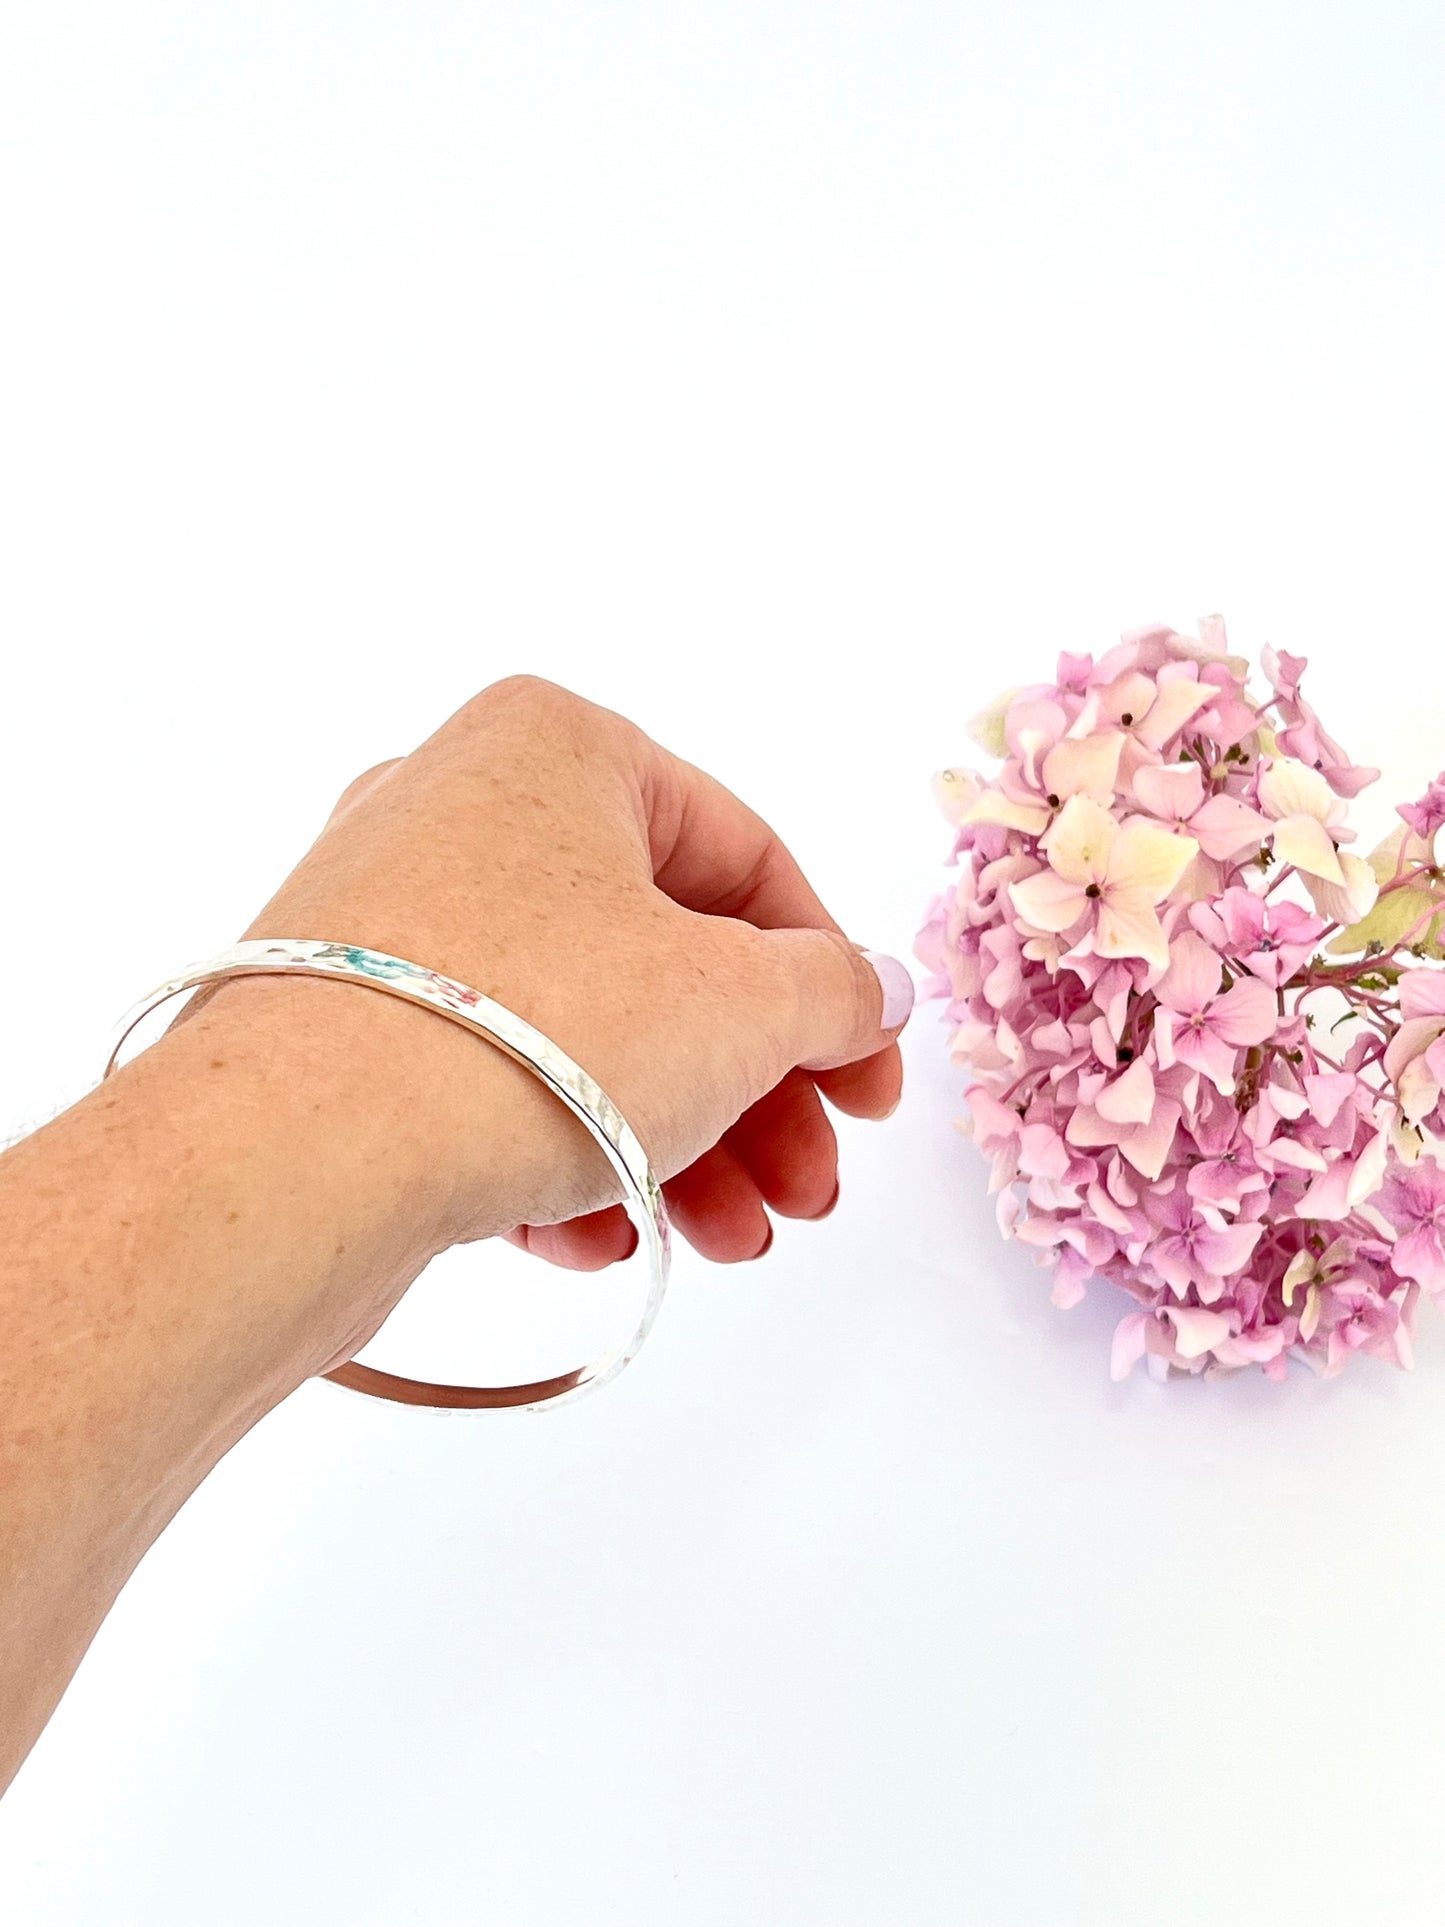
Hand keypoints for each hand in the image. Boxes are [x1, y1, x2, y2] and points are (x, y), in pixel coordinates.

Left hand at [206, 674, 913, 1281]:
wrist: (288, 1160)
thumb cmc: (532, 1035)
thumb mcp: (737, 1006)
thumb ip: (830, 993)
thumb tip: (870, 989)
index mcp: (556, 748)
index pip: (743, 856)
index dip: (830, 982)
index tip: (869, 1089)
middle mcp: (460, 808)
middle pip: (662, 960)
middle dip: (753, 1094)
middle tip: (808, 1189)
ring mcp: (387, 922)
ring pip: (579, 1033)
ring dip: (675, 1143)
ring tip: (729, 1240)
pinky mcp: (340, 1027)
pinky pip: (484, 1080)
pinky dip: (559, 1156)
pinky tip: (600, 1238)